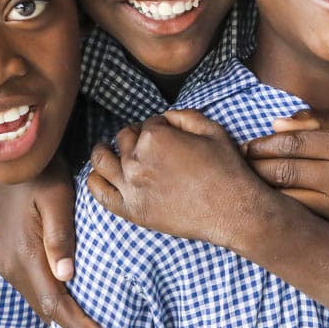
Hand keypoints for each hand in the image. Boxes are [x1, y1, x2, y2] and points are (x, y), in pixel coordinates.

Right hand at [0, 163, 107, 327]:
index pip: (54, 302)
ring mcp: (7, 264)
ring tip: (92, 326)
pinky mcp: (8, 259)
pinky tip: (71, 301)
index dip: (78, 324)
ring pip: (38, 302)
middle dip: (74, 326)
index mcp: (25, 254)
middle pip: (45, 309)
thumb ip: (60, 236)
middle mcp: (12, 266)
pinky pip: (33, 289)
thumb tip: (67, 276)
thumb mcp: (57, 199)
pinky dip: (53, 301)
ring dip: (63, 315)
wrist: (6, 166)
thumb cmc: (39, 177)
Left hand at [87, 110, 263, 248]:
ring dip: (104, 151)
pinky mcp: (132, 210)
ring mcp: (131, 186)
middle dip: (135, 137)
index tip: (167, 135)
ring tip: (107, 150)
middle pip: (124, 140)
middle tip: (148, 146)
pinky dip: (95, 181)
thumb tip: (166, 116)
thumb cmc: (227, 171)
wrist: (233, 211)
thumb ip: (185, 115)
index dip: (158, 127)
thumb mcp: (213, 130)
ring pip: (102, 161)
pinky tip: (99, 175)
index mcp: (155, 137)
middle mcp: (137, 160)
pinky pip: (100, 193)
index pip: (147, 124)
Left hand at [242, 110, 328, 237]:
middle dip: (256, 168)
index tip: (245, 147)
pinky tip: (268, 205)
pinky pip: (303, 217)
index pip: (294, 143)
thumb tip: (275, 125)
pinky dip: (281, 210)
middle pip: (287, 171)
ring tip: (247, 186)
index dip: (263, 145)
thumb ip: (316, 122)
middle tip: (238, 167)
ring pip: (290, 198)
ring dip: (263, 192)